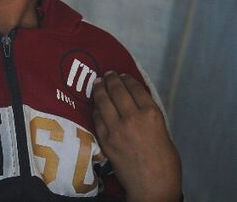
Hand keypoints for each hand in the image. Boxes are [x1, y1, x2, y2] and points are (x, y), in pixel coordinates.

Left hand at [92, 71, 181, 201]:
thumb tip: (136, 105)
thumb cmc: (165, 163)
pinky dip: (95, 108)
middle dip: (111, 79)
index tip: (122, 74)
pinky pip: (97, 117)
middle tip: (107, 74)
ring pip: (103, 101)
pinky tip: (95, 104)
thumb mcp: (164, 133)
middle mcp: (132, 117)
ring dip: (99, 89)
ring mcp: (116, 128)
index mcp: (152, 114)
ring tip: (98, 83)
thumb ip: (150, 117)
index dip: (127, 79)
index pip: (135, 88)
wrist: (152, 186)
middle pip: (117, 90)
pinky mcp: (105, 139)